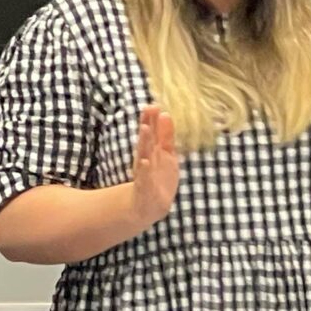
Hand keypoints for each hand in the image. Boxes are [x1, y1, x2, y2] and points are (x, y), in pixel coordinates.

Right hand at [128, 105, 179, 227]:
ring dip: (144, 142)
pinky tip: (144, 161)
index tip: (153, 104)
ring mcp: (145, 172)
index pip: (151, 132)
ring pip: (144, 154)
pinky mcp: (146, 187)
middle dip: (147, 124)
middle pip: (147, 139)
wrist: (150, 205)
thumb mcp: (165, 154)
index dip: (151, 119)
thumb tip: (165, 113)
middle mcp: (146, 159)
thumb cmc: (158, 177)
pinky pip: (144, 177)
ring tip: (145, 128)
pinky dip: (144, 169)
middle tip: (148, 109)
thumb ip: (165, 135)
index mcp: (152, 151)